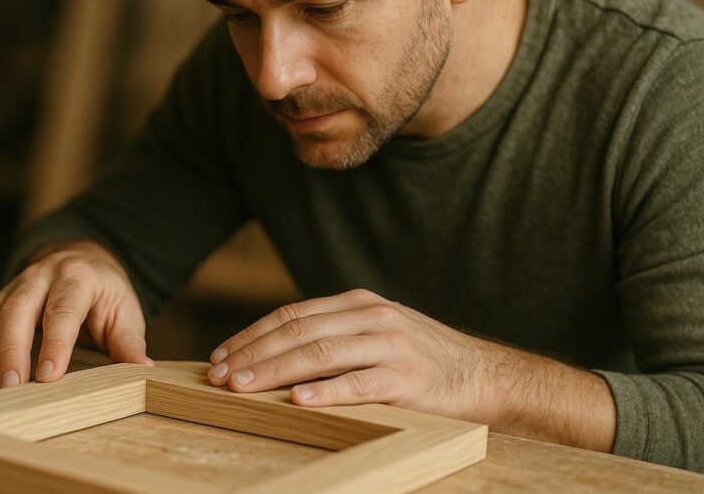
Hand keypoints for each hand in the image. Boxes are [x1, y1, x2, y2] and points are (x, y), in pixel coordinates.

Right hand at [0, 240, 152, 391]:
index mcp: (77, 277)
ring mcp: (12, 288)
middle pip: (17, 310)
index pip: (62, 309)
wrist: (81, 260)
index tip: (49, 376)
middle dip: (10, 349)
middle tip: (9, 387)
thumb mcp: (124, 311)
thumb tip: (143, 370)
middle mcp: (40, 278)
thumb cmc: (104, 293)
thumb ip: (128, 341)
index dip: (54, 342)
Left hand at [204, 288, 615, 451]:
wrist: (483, 374)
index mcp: (359, 303)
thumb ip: (333, 333)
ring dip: (276, 370)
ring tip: (243, 386)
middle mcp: (371, 317)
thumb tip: (274, 351)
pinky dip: (326, 392)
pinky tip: (298, 401)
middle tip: (219, 376)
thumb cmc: (420, 357)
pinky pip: (359, 384)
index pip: (292, 314)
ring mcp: (390, 345)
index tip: (221, 357)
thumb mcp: (376, 331)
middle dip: (253, 353)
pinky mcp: (407, 378)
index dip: (252, 335)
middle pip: (299, 331)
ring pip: (321, 353)